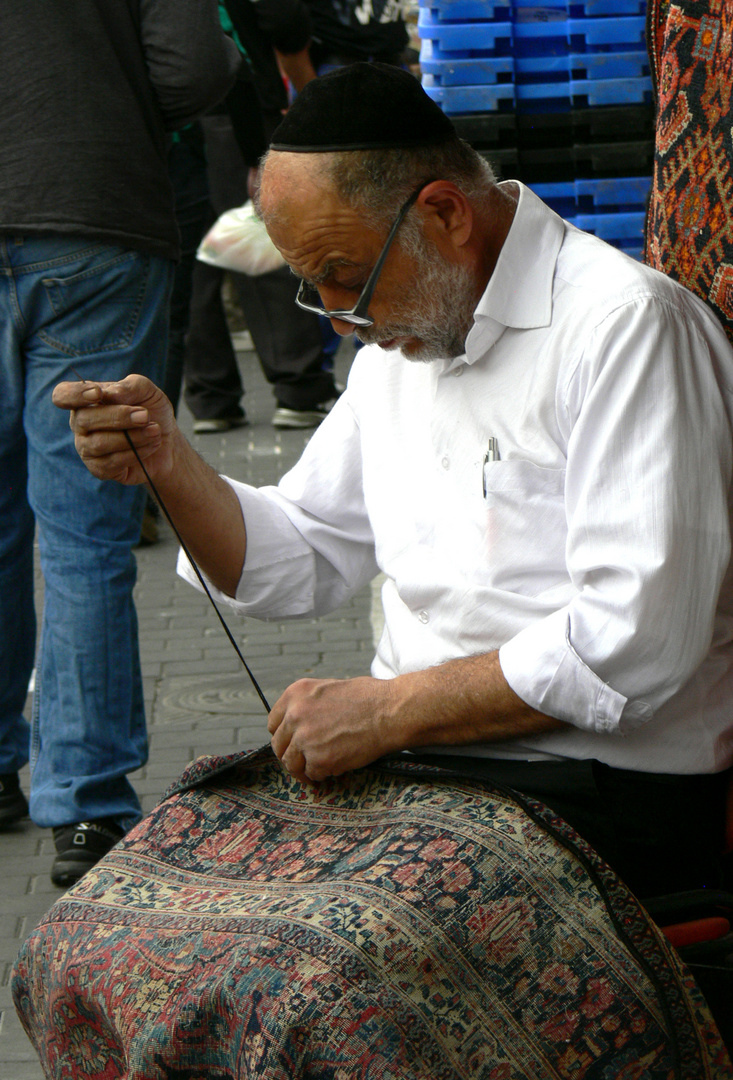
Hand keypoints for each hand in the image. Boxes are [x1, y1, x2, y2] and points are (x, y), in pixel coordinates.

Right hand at [52, 374, 177, 486]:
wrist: (168, 442)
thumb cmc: (152, 412)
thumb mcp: (148, 392)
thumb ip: (131, 386)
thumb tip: (109, 394)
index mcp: (85, 400)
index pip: (63, 395)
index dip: (75, 394)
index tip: (98, 394)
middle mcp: (80, 424)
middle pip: (83, 419)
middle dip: (118, 416)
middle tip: (145, 415)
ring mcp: (87, 448)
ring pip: (99, 443)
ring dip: (132, 436)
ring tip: (154, 430)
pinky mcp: (99, 469)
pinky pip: (111, 462)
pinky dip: (136, 452)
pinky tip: (152, 444)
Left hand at [267, 676, 400, 782]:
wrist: (389, 711)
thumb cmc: (368, 699)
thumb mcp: (328, 689)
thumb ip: (308, 706)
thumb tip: (298, 726)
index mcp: (295, 694)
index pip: (273, 723)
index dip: (283, 736)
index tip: (291, 743)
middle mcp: (295, 715)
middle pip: (279, 745)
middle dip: (291, 755)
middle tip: (304, 761)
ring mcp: (305, 739)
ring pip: (291, 763)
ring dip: (303, 769)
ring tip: (318, 770)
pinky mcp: (319, 760)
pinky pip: (312, 774)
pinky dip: (323, 774)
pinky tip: (336, 767)